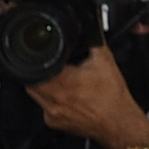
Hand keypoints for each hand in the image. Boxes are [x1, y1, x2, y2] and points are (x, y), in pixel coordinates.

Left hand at [26, 44, 148, 148]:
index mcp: (64, 82)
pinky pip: (43, 108)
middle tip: (53, 68)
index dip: (38, 60)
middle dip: (39, 73)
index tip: (45, 56)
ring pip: (35, 95)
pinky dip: (50, 100)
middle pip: (31, 82)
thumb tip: (89, 25)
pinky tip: (65, 97)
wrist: (117, 123)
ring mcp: (52, 113)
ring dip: (43, 86)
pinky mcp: (53, 123)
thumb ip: (93, 39)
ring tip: (61, 82)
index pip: (36, 67)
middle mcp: (54, 100)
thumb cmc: (112, 97)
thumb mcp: (104, 60)